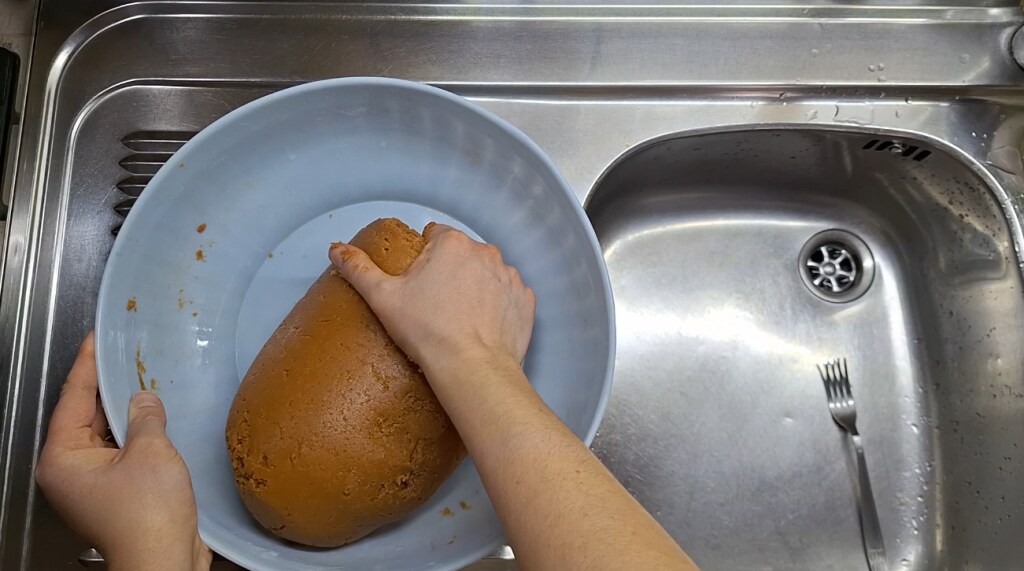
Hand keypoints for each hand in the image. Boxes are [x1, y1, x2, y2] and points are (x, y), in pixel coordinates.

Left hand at [35, 333, 210, 570]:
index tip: (95, 340)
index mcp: (61, 458)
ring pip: (105, 436)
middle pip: (85, 416)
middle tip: (125, 355)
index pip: (72, 398)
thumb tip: (144, 398)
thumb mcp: (150, 451)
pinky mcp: (113, 494)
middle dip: (107, 388)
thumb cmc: (148, 516)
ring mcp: (89, 485)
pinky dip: (136, 436)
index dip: (87, 366)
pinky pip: (121, 454)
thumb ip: (145, 416)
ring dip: (125, 414)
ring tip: (145, 382)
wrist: (164, 561)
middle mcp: (67, 472)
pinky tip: (156, 421)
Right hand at [329, 223, 535, 378]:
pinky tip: (482, 326)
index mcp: (452, 243)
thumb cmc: (426, 331)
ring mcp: (510, 276)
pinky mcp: (525, 301)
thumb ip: (358, 269)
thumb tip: (336, 250)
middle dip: (450, 272)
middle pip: (462, 254)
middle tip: (435, 305)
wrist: (471, 368)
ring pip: (486, 274)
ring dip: (475, 287)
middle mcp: (486, 252)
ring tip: (459, 319)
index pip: (435, 236)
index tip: (417, 285)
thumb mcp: (382, 298)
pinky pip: (507, 296)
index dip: (423, 258)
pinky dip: (497, 306)